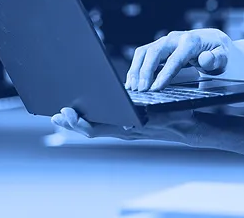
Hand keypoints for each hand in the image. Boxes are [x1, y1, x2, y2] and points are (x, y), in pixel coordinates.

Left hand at [51, 107, 200, 145]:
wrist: (188, 127)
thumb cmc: (177, 117)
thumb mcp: (165, 113)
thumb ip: (150, 116)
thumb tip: (129, 120)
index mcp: (127, 128)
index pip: (96, 129)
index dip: (78, 123)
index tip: (65, 113)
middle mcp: (121, 131)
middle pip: (90, 129)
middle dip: (71, 123)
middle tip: (55, 115)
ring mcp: (123, 129)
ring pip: (94, 127)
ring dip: (77, 122)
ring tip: (60, 115)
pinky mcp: (126, 125)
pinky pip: (103, 124)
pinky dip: (89, 118)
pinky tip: (82, 112)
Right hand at [125, 28, 231, 91]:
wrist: (215, 41)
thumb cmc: (219, 52)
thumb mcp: (223, 57)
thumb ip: (215, 59)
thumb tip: (205, 59)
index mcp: (191, 41)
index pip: (175, 59)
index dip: (163, 74)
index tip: (155, 89)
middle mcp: (176, 38)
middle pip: (154, 52)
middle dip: (145, 71)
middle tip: (141, 90)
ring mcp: (166, 40)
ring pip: (144, 51)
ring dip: (136, 69)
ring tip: (132, 87)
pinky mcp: (160, 45)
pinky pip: (144, 54)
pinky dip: (136, 66)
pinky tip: (132, 81)